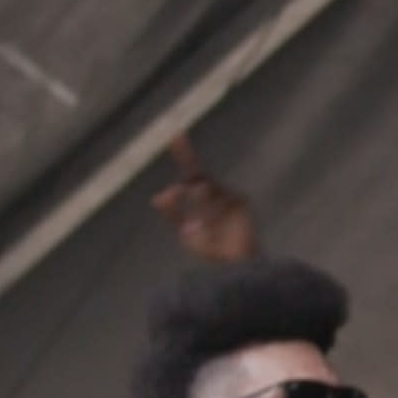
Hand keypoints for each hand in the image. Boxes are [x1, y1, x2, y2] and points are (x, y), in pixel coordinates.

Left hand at [148, 134, 260, 263]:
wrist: (237, 262)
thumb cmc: (212, 250)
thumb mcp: (186, 233)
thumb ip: (173, 213)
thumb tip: (158, 196)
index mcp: (199, 198)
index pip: (190, 172)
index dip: (184, 152)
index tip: (176, 134)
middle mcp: (214, 192)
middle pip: (197, 175)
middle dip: (185, 163)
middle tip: (177, 147)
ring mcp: (227, 195)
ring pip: (204, 190)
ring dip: (198, 209)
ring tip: (201, 228)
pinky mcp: (240, 201)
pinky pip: (218, 200)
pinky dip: (211, 214)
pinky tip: (214, 226)